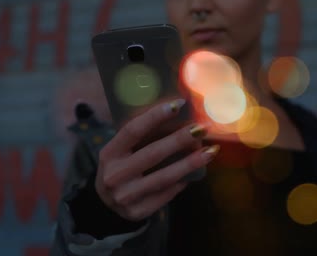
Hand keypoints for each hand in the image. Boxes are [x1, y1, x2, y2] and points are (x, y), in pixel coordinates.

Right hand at [95, 98, 219, 220]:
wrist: (106, 205)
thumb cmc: (121, 168)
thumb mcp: (120, 152)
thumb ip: (141, 138)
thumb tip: (179, 116)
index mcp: (109, 153)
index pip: (133, 131)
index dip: (155, 116)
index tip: (178, 104)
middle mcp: (114, 175)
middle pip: (153, 153)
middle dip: (181, 139)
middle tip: (202, 128)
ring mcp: (125, 196)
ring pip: (164, 177)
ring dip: (190, 163)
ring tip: (210, 151)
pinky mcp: (138, 211)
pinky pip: (166, 194)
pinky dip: (182, 182)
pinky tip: (195, 173)